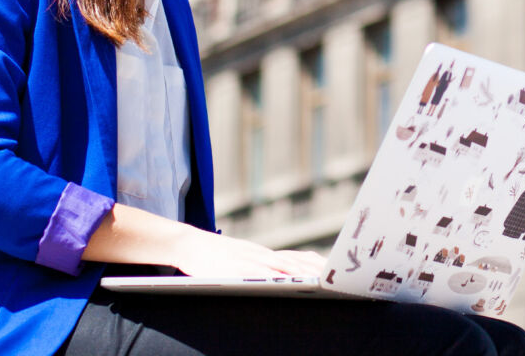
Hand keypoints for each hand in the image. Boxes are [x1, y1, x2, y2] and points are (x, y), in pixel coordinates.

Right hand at [172, 230, 326, 279]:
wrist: (189, 244)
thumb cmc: (212, 257)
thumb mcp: (239, 260)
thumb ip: (257, 268)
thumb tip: (276, 279)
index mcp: (263, 255)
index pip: (296, 258)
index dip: (315, 265)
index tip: (333, 272)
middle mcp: (260, 255)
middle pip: (294, 261)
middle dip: (315, 270)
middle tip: (335, 277)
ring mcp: (249, 259)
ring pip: (280, 266)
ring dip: (300, 273)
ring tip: (319, 280)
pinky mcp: (236, 266)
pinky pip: (259, 271)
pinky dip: (273, 276)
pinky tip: (284, 280)